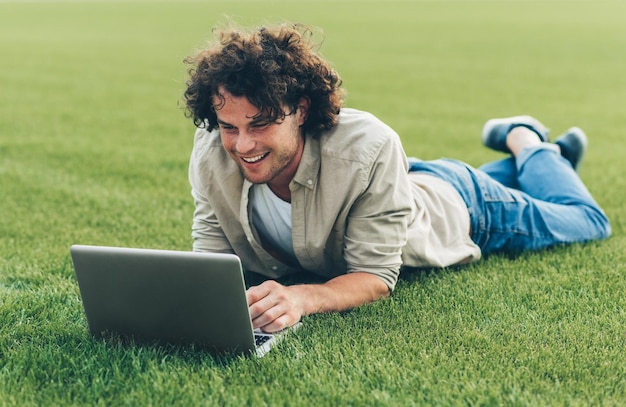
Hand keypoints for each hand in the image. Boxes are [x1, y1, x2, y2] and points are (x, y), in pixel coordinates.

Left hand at [246, 272, 389, 332]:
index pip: (252, 295)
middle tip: (240, 324)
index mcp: (269, 286)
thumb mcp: (266, 291)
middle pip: (258, 308)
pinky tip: (265, 329)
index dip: (242, 305)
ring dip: (257, 325)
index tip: (235, 312)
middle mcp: (279, 294)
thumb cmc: (277, 296)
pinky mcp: (293, 316)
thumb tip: (235, 305)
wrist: (303, 297)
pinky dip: (269, 328)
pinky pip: (278, 324)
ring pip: (268, 317)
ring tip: (251, 328)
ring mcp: (287, 305)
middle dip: (248, 318)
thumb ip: (253, 296)